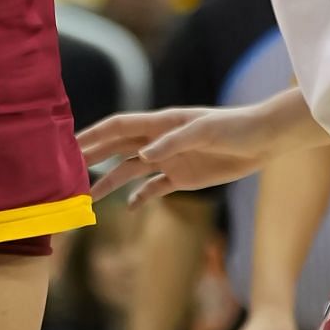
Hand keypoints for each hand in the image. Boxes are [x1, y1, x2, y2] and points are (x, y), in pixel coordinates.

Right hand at [79, 104, 265, 204]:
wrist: (263, 139)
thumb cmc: (234, 127)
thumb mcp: (206, 131)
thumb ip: (174, 142)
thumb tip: (143, 154)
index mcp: (160, 123)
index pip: (118, 127)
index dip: (94, 135)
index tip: (70, 144)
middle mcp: (159, 141)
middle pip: (117, 148)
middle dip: (92, 158)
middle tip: (66, 171)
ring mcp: (170, 159)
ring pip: (130, 170)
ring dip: (109, 182)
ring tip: (88, 198)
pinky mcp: (183, 177)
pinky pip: (155, 188)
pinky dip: (140, 196)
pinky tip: (129, 207)